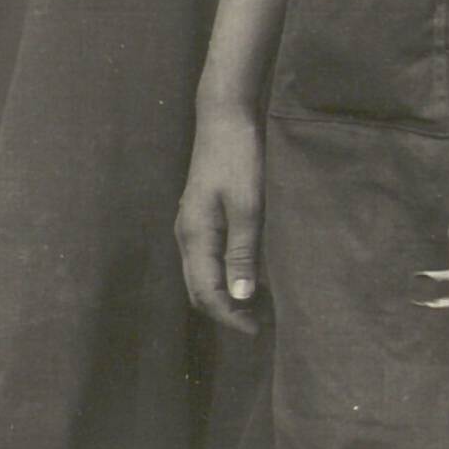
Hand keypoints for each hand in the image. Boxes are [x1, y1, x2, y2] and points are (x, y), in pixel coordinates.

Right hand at [173, 113, 268, 329]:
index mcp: (196, 236)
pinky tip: (250, 275)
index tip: (257, 331)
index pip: (206, 293)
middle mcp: (188, 236)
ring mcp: (193, 227)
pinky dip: (227, 276)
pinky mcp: (202, 218)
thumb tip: (239, 297)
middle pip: (199, 289)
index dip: (229, 317)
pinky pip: (210, 260)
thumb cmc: (239, 158)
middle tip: (261, 324)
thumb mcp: (247, 206)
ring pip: (203, 276)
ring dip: (227, 295)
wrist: (225, 118)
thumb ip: (243, 252)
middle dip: (226, 311)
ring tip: (259, 306)